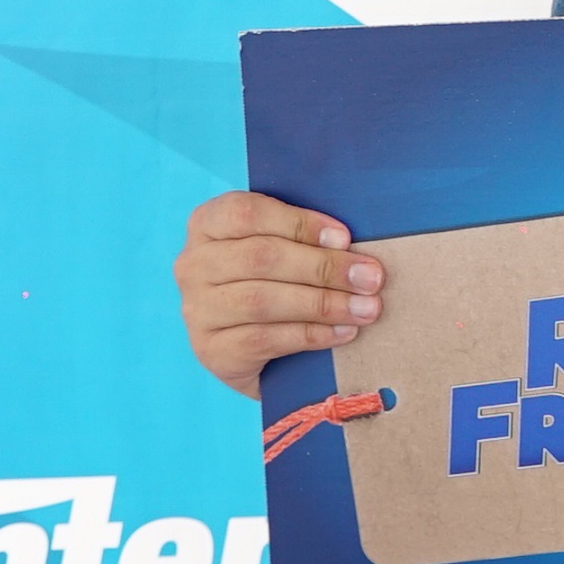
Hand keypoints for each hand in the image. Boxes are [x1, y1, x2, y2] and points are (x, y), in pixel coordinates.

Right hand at [171, 191, 382, 397]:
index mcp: (207, 223)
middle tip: (370, 278)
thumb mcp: (282, 248)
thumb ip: (303, 237)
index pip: (248, 213)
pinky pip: (264, 339)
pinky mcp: (210, 350)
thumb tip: (351, 245)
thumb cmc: (276, 281)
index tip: (345, 237)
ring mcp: (197, 310)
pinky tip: (343, 333)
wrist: (255, 351)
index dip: (300, 224)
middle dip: (324, 267)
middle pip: (261, 257)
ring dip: (322, 304)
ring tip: (364, 308)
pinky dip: (310, 335)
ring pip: (262, 300)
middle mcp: (193, 264)